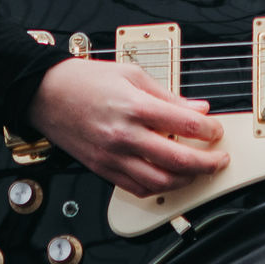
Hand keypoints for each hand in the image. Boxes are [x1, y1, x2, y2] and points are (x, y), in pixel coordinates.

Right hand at [26, 55, 232, 195]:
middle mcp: (125, 135)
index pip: (186, 126)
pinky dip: (157, 188)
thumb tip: (198, 109)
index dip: (209, 131)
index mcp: (135, 107)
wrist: (45, 93)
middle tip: (219, 160)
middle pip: (179, 161)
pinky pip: (136, 188)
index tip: (216, 131)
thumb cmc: (85, 80)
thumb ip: (168, 96)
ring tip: (196, 171)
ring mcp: (112, 156)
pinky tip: (166, 178)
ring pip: (160, 182)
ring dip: (186, 181)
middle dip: (207, 163)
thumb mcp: (132, 74)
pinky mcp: (102, 169)